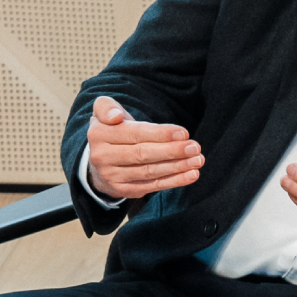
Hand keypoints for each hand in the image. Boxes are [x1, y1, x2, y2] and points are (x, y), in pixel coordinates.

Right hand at [86, 96, 205, 199]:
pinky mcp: (122, 190)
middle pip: (142, 154)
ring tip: (197, 160)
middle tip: (195, 147)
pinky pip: (151, 185)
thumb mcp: (103, 111)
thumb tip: (116, 116)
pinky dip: (173, 181)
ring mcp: (111, 176)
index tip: (184, 133)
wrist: (99, 159)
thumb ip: (107, 107)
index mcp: (99, 134)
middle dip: (172, 151)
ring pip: (149, 172)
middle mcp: (102, 156)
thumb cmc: (112, 130)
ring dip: (177, 167)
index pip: (134, 134)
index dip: (160, 134)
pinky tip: (190, 175)